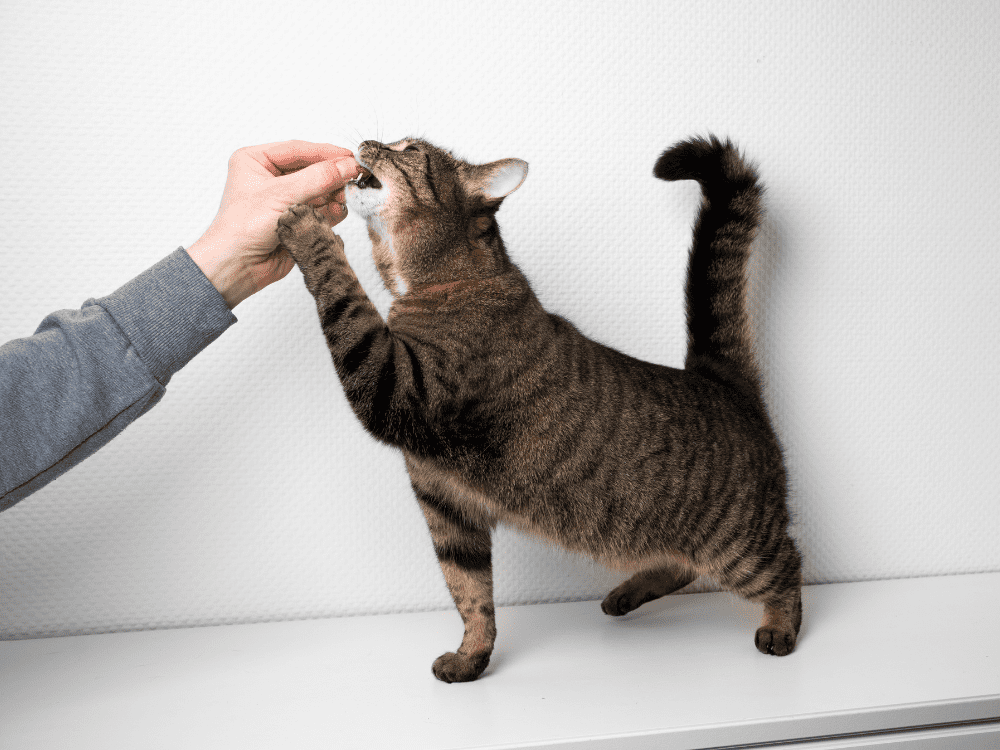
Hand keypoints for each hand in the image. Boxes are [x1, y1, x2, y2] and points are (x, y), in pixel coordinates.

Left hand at [186, 140, 360, 307]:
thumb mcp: (281, 194)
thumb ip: (318, 178)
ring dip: (332, 195)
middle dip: (331, 176)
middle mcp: (270, 178)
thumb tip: (347, 166)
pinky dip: (330, 211)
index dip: (326, 152)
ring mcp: (284, 200)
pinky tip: (335, 213)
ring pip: (319, 190)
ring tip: (341, 200)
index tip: (351, 157)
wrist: (236, 267)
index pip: (298, 150)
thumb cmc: (241, 229)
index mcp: (256, 161)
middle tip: (352, 179)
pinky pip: (320, 210)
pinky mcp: (295, 220)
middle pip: (311, 169)